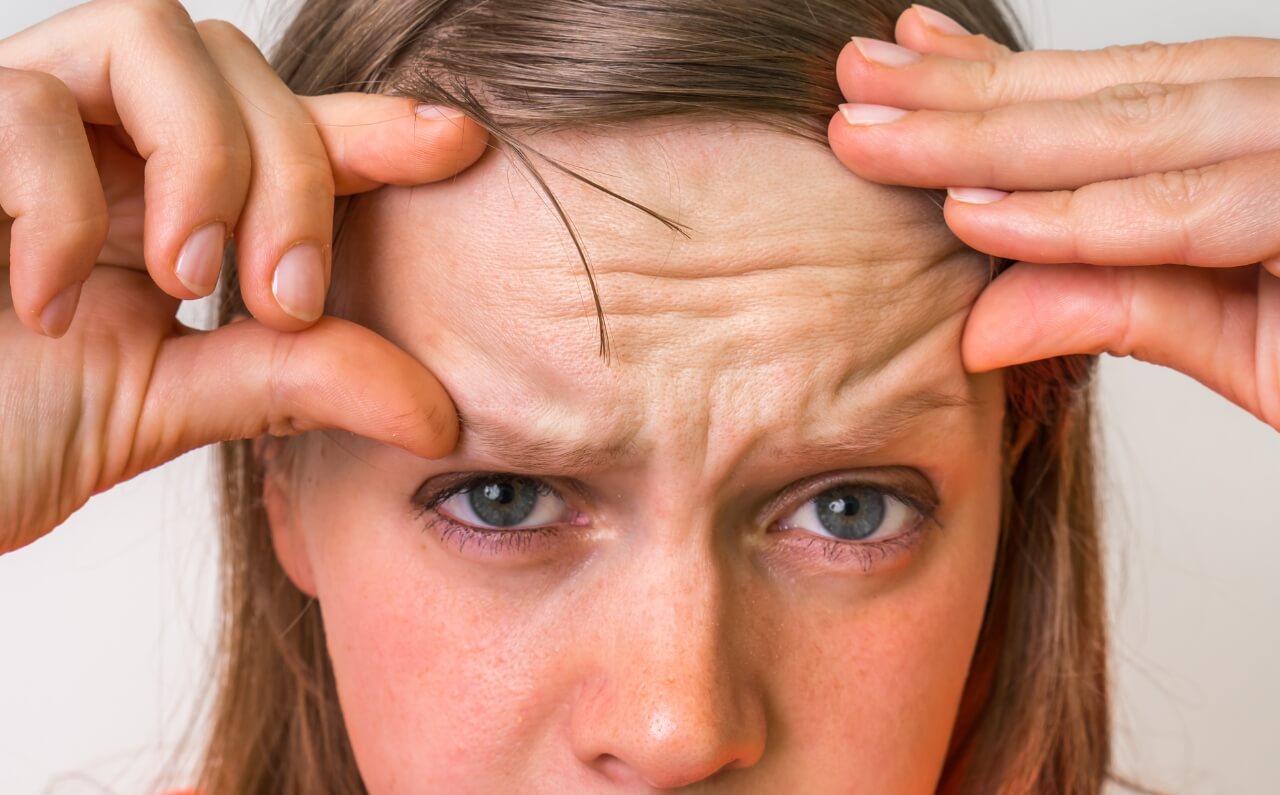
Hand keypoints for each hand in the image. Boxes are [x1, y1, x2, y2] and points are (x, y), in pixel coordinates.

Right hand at [0, 0, 488, 553]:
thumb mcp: (166, 405)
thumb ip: (295, 382)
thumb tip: (439, 411)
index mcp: (164, 200)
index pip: (289, 133)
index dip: (376, 130)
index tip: (461, 145)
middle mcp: (100, 143)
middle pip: (242, 69)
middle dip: (295, 174)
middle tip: (288, 301)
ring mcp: (15, 122)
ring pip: (152, 37)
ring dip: (205, 160)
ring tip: (192, 281)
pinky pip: (24, 102)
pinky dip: (64, 205)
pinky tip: (50, 300)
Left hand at [827, 4, 1279, 429]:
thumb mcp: (1241, 335)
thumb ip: (1123, 305)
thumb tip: (978, 325)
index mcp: (1264, 130)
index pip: (1112, 92)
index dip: (994, 83)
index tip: (897, 74)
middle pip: (1105, 95)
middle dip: (961, 98)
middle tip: (852, 86)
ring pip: (1127, 131)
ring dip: (986, 138)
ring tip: (872, 138)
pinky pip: (1188, 210)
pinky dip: (1077, 218)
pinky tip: (977, 218)